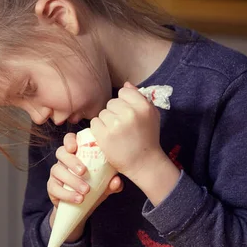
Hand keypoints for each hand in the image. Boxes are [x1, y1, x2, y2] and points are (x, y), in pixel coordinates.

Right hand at [48, 133, 122, 240]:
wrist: (82, 207)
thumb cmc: (94, 187)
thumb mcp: (105, 185)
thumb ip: (112, 182)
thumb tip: (116, 180)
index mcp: (76, 153)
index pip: (69, 139)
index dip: (69, 140)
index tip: (74, 148)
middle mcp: (64, 160)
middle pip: (61, 153)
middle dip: (71, 161)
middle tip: (83, 172)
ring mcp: (56, 173)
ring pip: (57, 170)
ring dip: (72, 180)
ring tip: (85, 191)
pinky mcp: (51, 187)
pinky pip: (54, 187)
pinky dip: (66, 194)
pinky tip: (78, 199)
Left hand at [90, 83, 180, 205]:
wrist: (144, 163)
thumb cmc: (148, 138)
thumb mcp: (152, 115)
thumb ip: (140, 98)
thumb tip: (126, 84)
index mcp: (143, 106)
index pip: (124, 91)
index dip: (124, 103)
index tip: (127, 114)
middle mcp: (130, 113)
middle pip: (111, 103)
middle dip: (114, 112)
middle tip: (121, 126)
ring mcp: (116, 124)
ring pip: (102, 113)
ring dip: (106, 122)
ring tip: (116, 133)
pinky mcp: (105, 135)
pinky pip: (94, 123)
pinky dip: (98, 130)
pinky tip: (108, 137)